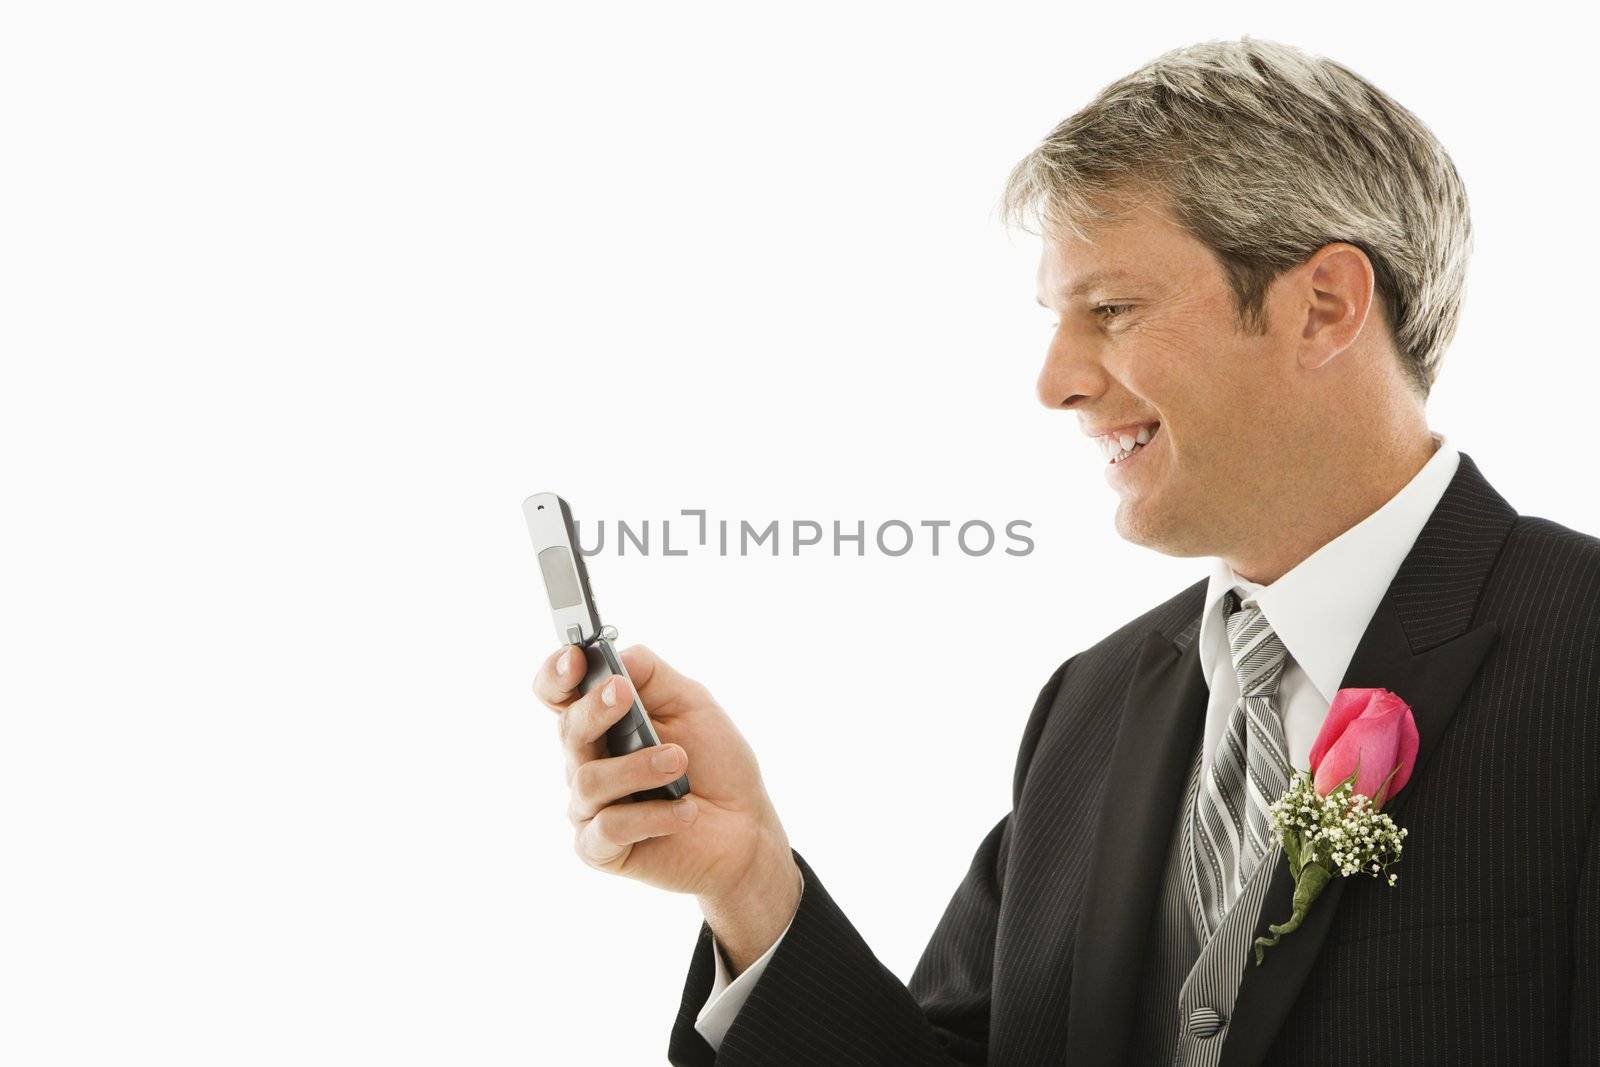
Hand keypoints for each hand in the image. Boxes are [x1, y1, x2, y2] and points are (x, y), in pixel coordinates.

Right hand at [533, 642, 801, 961]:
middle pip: (567, 729)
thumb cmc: (715, 763)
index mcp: (601, 722)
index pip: (557, 693)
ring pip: (589, 780)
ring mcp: (589, 807)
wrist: (745, 827)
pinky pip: (609, 827)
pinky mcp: (600, 849)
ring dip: (638, 766)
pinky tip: (686, 811)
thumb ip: (652, 675)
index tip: (575, 660)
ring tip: (679, 762)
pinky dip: (653, 816)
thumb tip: (617, 658)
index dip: (556, 674)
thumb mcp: (691, 704)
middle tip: (625, 695)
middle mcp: (586, 762)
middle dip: (595, 709)